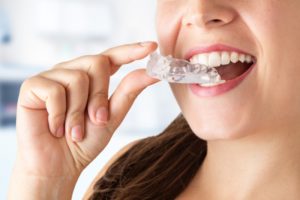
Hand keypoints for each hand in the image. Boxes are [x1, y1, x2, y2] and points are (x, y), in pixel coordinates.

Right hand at [13, 42, 157, 179]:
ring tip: (73, 130)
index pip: (112, 56)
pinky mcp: (33, 86)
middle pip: (97, 62)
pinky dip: (59, 115)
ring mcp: (52, 76)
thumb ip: (128, 92)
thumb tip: (151, 73)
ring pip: (78, 77)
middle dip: (100, 96)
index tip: (152, 47)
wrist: (58, 166)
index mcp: (92, 78)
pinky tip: (55, 128)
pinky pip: (54, 90)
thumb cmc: (84, 142)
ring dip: (78, 112)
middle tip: (96, 120)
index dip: (131, 50)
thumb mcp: (112, 116)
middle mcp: (72, 71)